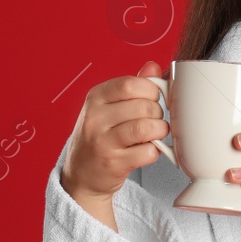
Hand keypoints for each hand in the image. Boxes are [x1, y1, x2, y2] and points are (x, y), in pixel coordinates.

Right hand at [61, 61, 168, 203]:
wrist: (81, 174)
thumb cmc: (100, 136)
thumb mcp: (108, 106)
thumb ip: (132, 87)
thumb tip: (153, 67)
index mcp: (96, 97)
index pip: (131, 84)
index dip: (151, 91)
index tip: (153, 99)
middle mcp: (95, 118)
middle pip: (144, 106)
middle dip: (157, 113)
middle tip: (153, 120)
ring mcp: (102, 142)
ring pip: (146, 128)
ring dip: (159, 131)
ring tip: (154, 134)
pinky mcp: (113, 163)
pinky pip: (147, 152)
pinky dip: (154, 152)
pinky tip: (146, 150)